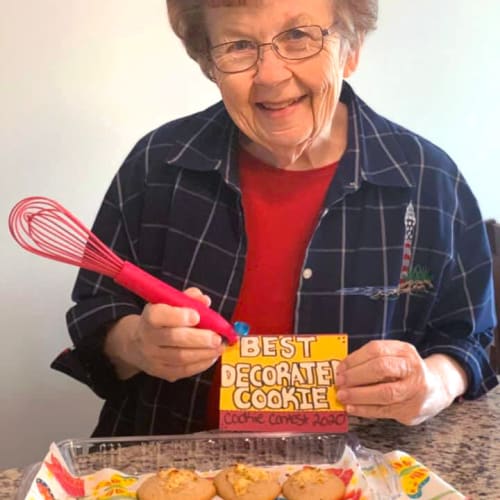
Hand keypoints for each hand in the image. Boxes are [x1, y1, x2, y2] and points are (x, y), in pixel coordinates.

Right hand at [105, 287, 224, 381]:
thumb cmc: (163, 319)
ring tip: (219, 347)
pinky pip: (183, 370)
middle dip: (198, 338)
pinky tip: (212, 356)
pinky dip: (201, 363)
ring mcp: (153, 357)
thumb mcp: (171, 303)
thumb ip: (188, 298)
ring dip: (204, 353)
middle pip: (172, 338)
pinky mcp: (161, 372)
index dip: (177, 316)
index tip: (196, 316)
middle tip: (216, 337)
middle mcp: (147, 337)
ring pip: (180, 357)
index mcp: (149, 316)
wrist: (138, 343)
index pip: (157, 316)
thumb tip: (205, 300)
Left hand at [335, 340, 466, 424]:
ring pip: (383, 392)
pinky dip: (364, 410)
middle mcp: (412, 368)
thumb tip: (343, 369)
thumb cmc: (407, 371)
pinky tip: (352, 408)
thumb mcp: (396, 357)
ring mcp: (413, 391)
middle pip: (380, 369)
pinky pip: (383, 411)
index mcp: (405, 351)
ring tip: (343, 396)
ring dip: (358, 395)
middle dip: (355, 376)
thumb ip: (372, 360)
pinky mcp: (411, 410)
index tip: (340, 367)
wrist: (438, 389)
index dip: (354, 359)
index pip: (376, 350)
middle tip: (339, 382)